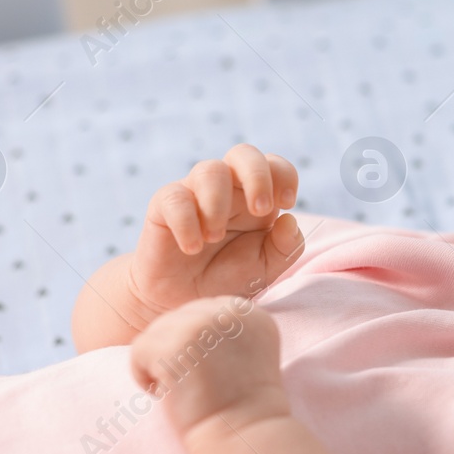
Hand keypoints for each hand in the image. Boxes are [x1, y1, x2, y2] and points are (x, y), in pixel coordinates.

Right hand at [127, 145, 303, 320]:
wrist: (185, 300)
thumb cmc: (227, 277)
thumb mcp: (266, 269)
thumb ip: (285, 248)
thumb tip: (290, 220)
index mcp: (255, 198)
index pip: (274, 166)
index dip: (284, 175)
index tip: (287, 203)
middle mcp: (227, 188)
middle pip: (243, 154)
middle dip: (257, 176)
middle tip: (260, 210)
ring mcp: (195, 193)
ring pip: (209, 170)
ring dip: (218, 204)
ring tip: (214, 238)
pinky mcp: (164, 207)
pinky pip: (175, 198)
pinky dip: (186, 223)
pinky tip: (192, 248)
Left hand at [128, 296, 290, 435]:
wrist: (244, 437)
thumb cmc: (242, 407)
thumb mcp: (247, 355)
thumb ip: (223, 332)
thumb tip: (182, 323)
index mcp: (250, 314)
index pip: (204, 312)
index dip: (197, 347)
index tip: (213, 376)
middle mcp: (229, 313)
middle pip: (177, 318)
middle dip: (176, 352)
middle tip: (195, 385)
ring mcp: (202, 325)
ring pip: (155, 332)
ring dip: (159, 364)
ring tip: (181, 391)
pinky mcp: (175, 344)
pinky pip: (139, 350)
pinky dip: (143, 377)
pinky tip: (167, 395)